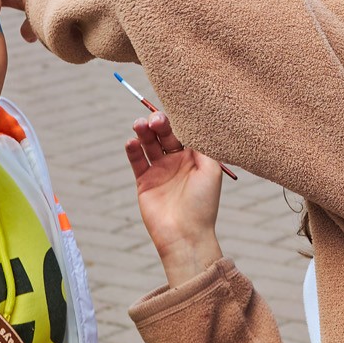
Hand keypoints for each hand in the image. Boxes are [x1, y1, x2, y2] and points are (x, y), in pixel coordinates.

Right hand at [124, 113, 223, 287]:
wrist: (185, 235)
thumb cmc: (203, 204)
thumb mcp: (211, 170)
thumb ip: (204, 145)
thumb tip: (194, 121)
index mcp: (195, 157)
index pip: (184, 130)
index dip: (178, 118)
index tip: (173, 107)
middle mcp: (178, 161)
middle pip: (165, 134)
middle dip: (159, 123)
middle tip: (155, 119)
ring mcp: (160, 171)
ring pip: (149, 143)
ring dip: (143, 131)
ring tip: (139, 125)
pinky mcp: (144, 181)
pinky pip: (136, 160)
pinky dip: (132, 149)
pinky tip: (131, 142)